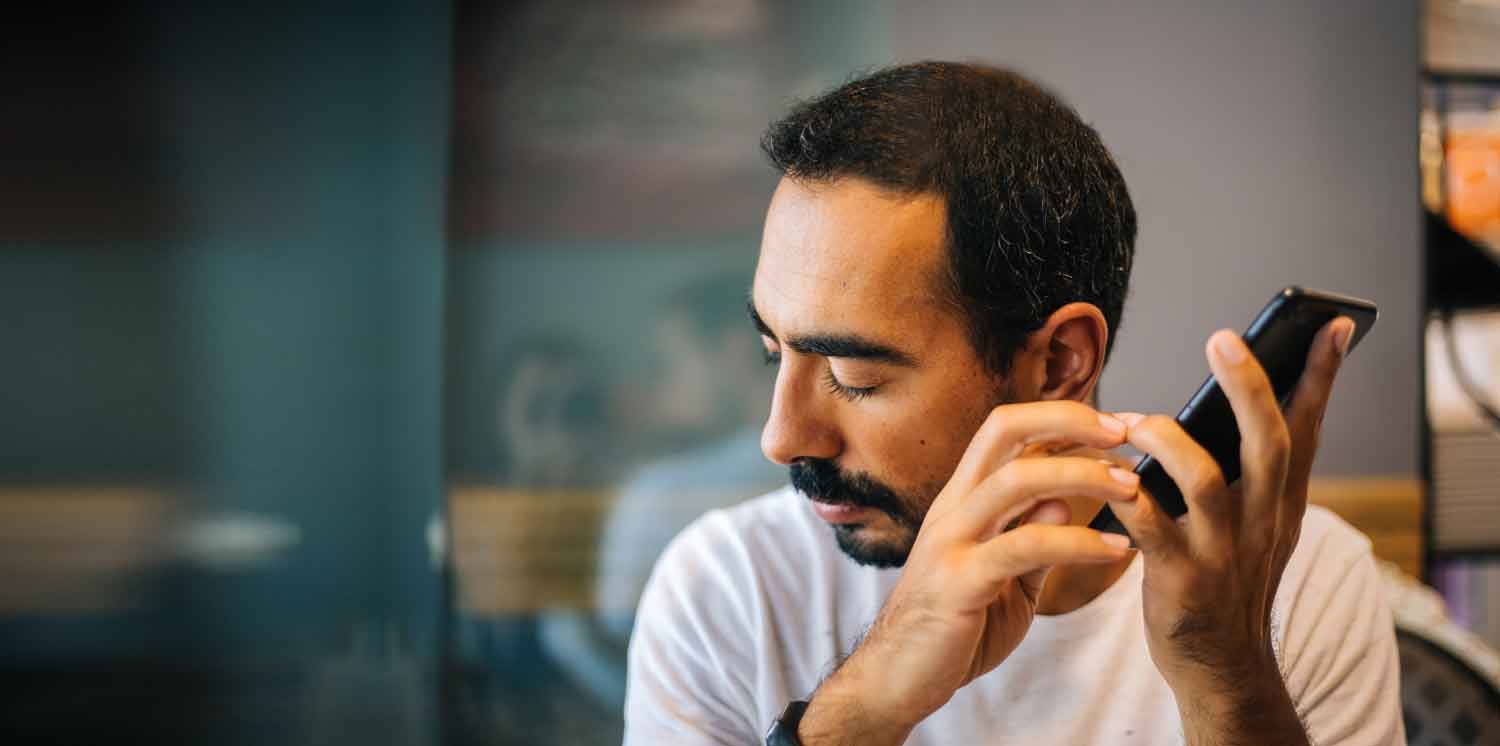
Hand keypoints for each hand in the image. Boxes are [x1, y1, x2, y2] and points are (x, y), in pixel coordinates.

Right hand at [800, 401, 1136, 744]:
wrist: (897, 679)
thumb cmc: (951, 629)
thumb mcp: (1004, 578)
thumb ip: (1031, 539)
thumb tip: (1062, 498)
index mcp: (962, 500)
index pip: (1005, 431)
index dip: (1059, 417)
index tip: (1113, 427)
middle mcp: (953, 508)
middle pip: (1004, 431)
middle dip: (1068, 421)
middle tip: (1125, 433)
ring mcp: (951, 541)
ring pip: (1016, 480)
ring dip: (1082, 474)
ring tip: (1130, 488)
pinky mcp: (959, 582)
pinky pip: (1025, 546)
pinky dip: (1078, 541)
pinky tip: (1114, 549)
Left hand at [1105, 317, 1353, 742]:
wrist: (1221, 666)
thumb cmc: (1228, 578)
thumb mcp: (1259, 523)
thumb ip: (1252, 468)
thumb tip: (1242, 396)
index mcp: (1281, 501)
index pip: (1306, 428)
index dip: (1320, 377)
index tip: (1333, 324)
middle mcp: (1262, 521)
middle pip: (1266, 443)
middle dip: (1248, 388)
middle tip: (1224, 337)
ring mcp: (1223, 552)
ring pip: (1205, 482)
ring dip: (1168, 441)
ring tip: (1136, 420)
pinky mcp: (1181, 581)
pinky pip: (1150, 529)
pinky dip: (1127, 498)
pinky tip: (1106, 479)